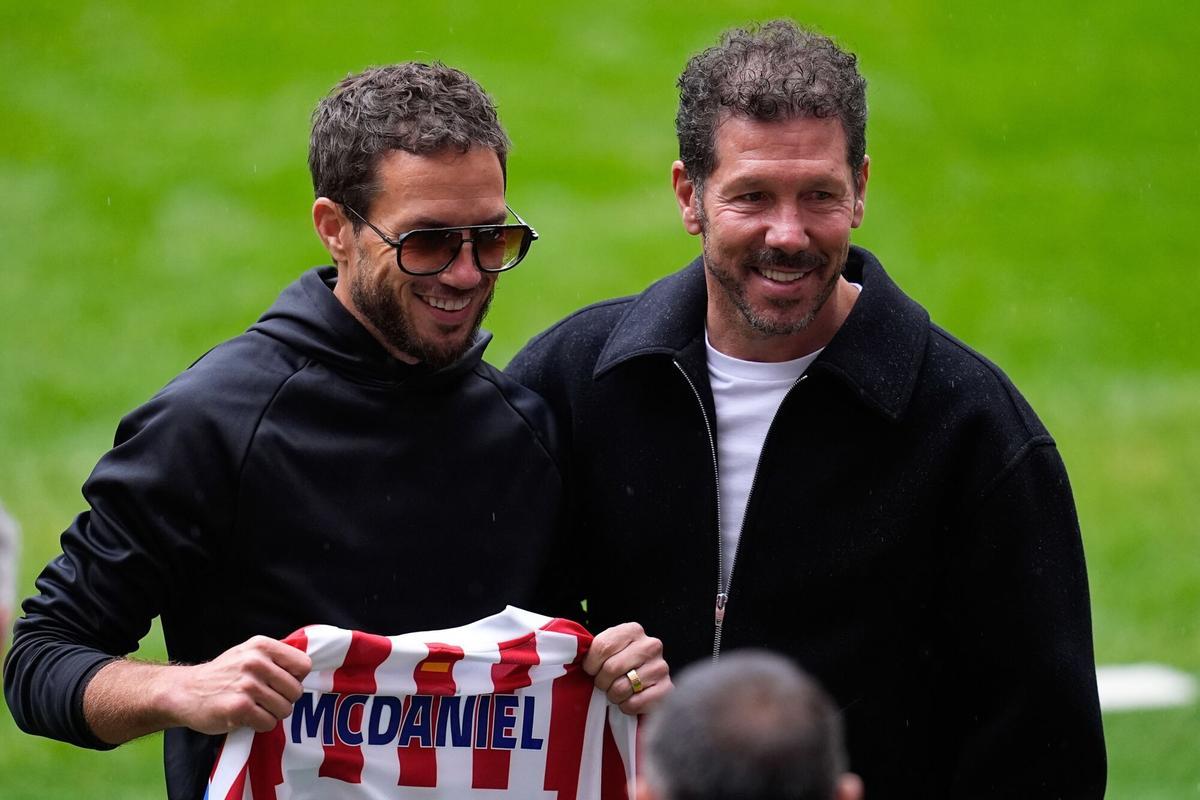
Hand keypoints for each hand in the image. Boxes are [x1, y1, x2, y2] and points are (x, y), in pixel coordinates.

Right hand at [157, 635, 311, 734]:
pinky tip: (246, 717)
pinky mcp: (239, 708)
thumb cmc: (222, 674)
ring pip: (284, 709)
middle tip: (266, 699)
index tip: (281, 683)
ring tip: (255, 708)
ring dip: (272, 714)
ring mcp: (247, 685)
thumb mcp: (248, 653)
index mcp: (261, 646)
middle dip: (284, 700)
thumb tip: (306, 670)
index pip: (303, 665)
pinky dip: (260, 725)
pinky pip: (268, 723)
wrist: (184, 692)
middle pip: (296, 691)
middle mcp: (255, 662)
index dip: (295, 678)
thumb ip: (275, 658)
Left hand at [584, 622, 671, 714]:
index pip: (602, 647)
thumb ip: (594, 649)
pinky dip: (626, 707)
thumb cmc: (620, 664)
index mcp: (633, 630)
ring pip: (621, 688)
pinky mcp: (666, 690)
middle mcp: (651, 645)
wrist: (646, 683)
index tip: (591, 670)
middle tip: (605, 684)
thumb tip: (574, 652)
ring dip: (614, 696)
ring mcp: (661, 668)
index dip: (590, 664)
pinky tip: (630, 699)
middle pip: (611, 668)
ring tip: (618, 692)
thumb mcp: (608, 649)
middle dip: (602, 682)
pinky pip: (634, 704)